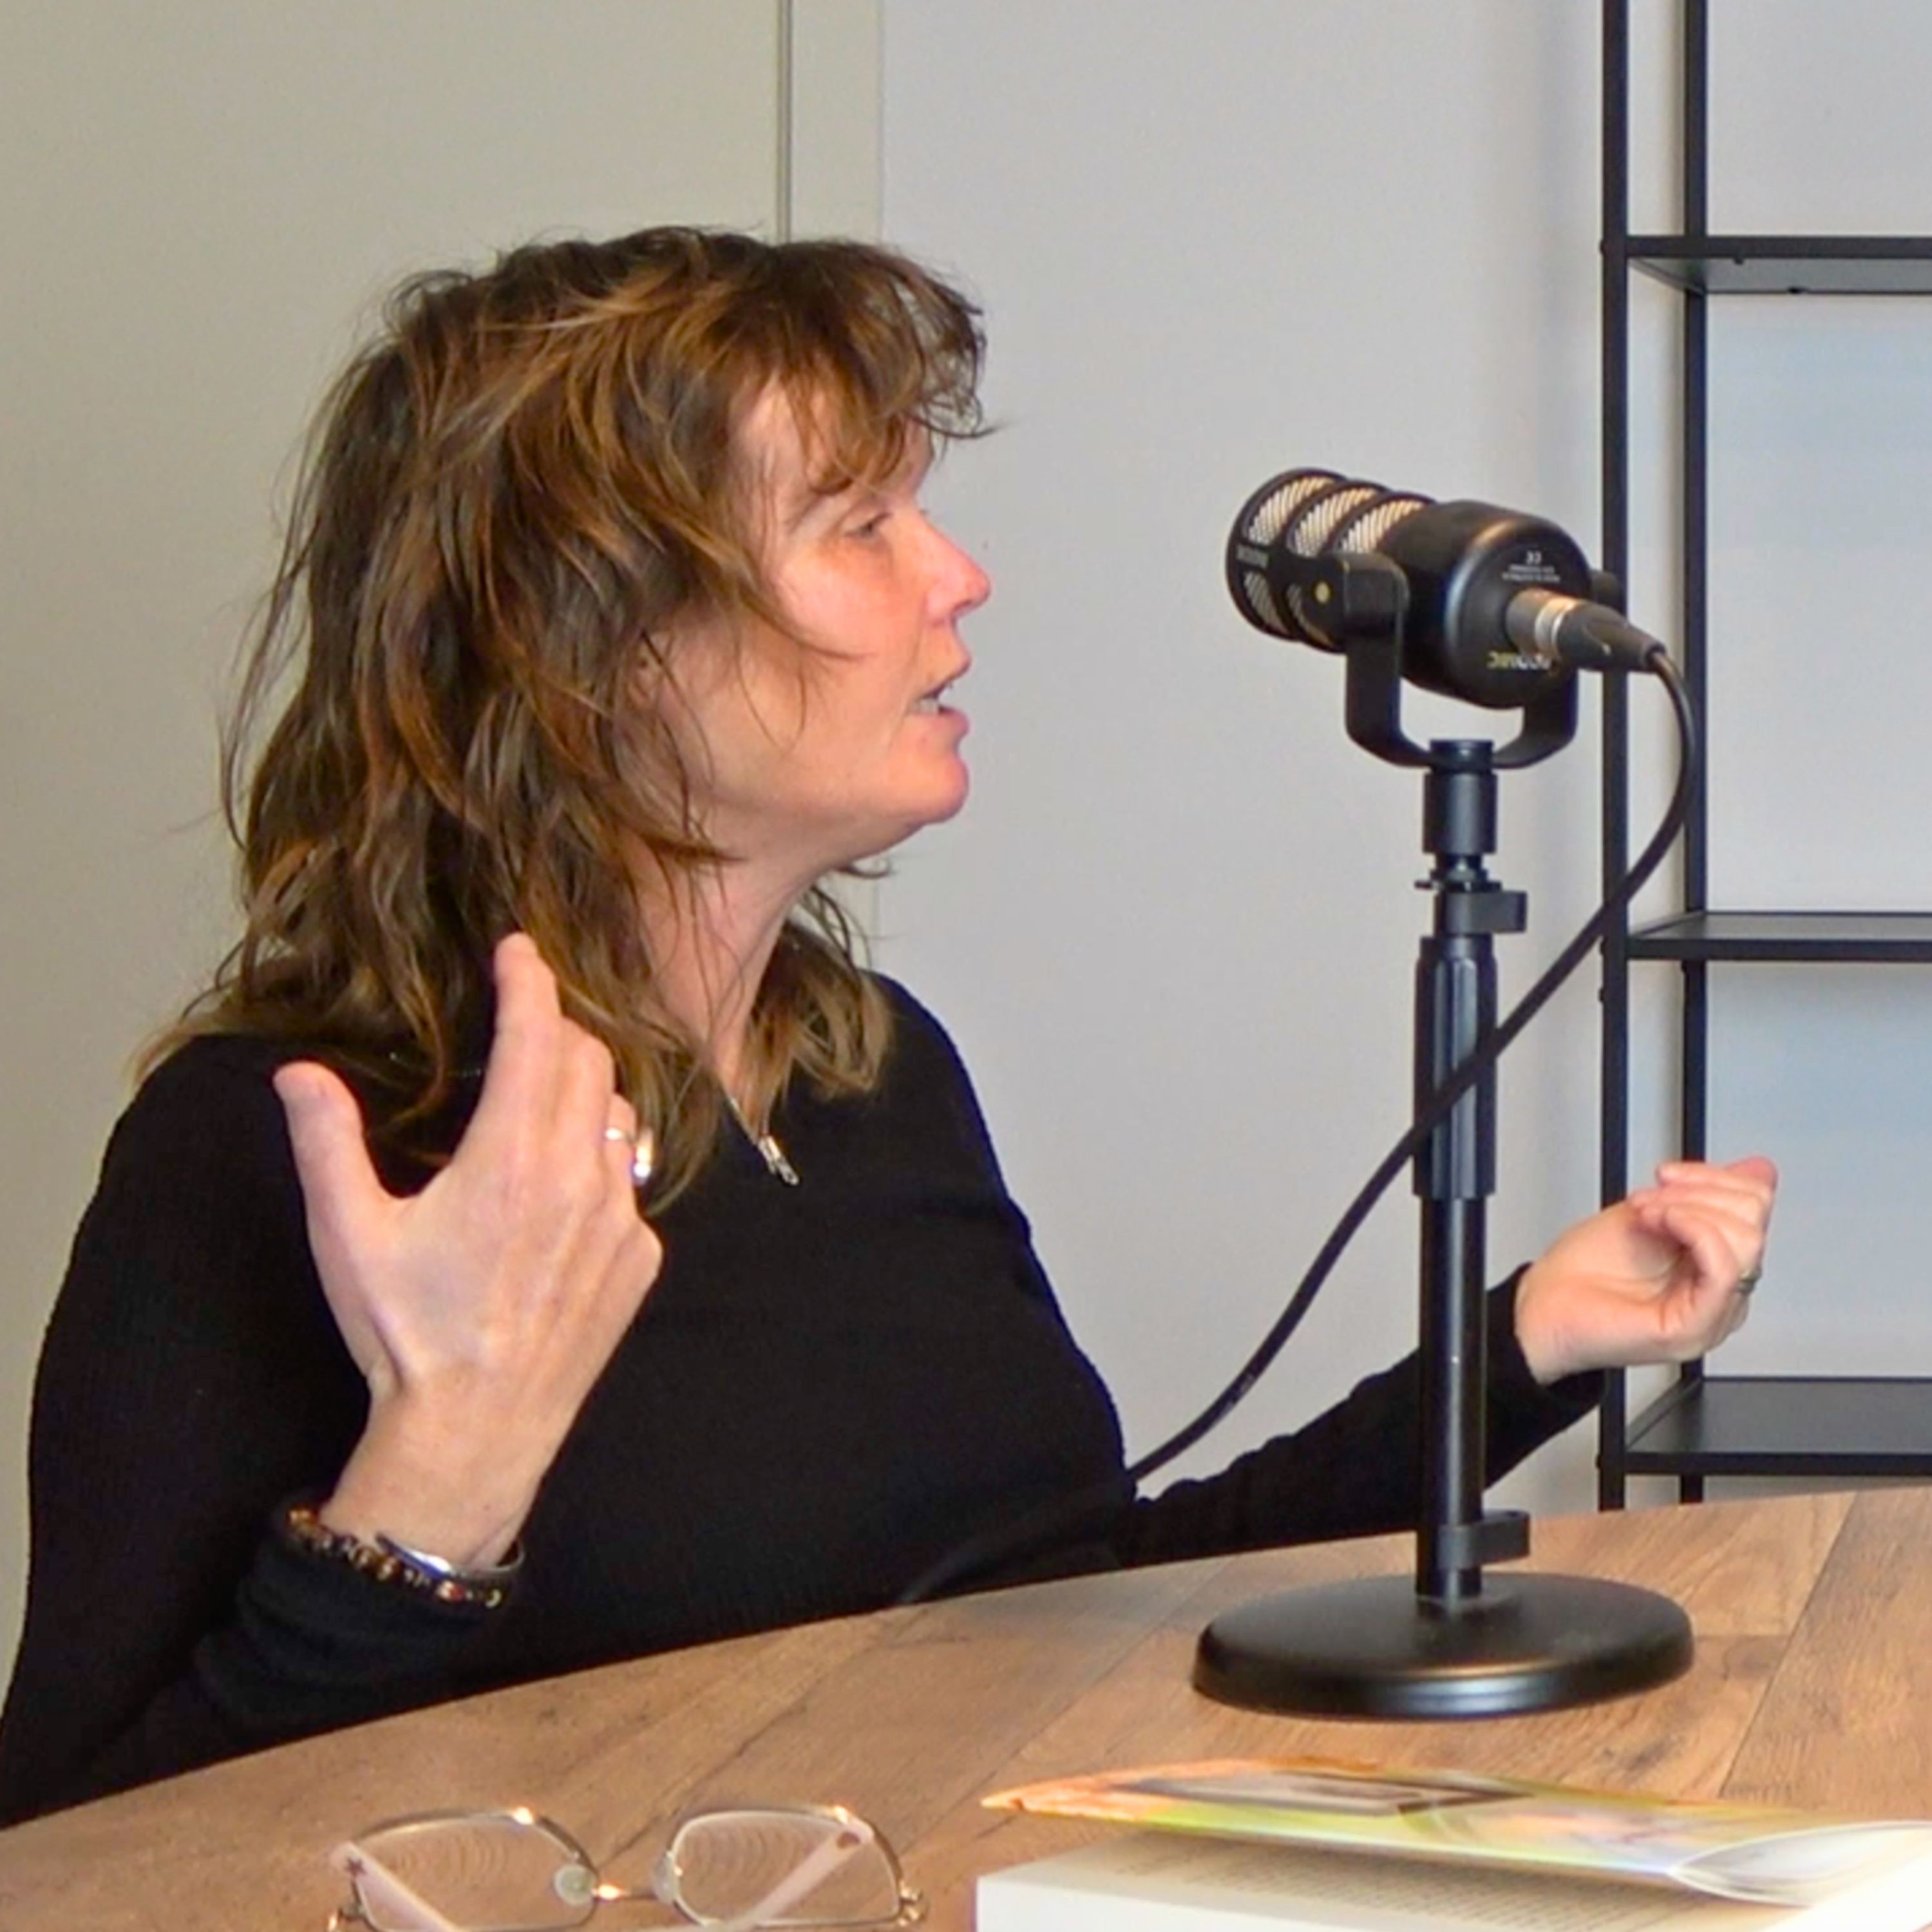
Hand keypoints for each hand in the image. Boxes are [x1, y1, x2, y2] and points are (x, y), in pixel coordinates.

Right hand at [273, 933, 661, 1565]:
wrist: (474, 1435)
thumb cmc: (406, 1333)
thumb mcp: (347, 1234)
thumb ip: (325, 1141)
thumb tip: (298, 1071)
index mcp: (509, 1158)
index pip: (536, 1035)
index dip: (529, 980)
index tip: (519, 950)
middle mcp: (578, 1177)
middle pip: (587, 1062)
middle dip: (555, 1029)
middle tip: (521, 1025)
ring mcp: (620, 1219)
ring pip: (617, 1117)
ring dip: (584, 1093)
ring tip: (539, 1104)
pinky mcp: (640, 1261)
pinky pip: (628, 1185)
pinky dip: (600, 1165)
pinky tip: (560, 1193)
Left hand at [1513, 1155, 1776, 1385]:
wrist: (1543, 1307)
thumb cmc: (1583, 1271)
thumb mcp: (1650, 1211)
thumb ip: (1706, 1193)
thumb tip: (1759, 1169)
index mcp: (1715, 1261)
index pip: (1756, 1206)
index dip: (1715, 1175)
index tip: (1667, 1175)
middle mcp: (1721, 1290)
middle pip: (1754, 1219)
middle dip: (1698, 1190)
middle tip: (1651, 1200)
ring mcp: (1713, 1313)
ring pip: (1746, 1240)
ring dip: (1687, 1208)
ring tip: (1646, 1215)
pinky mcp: (1695, 1328)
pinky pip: (1723, 1270)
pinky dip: (1692, 1229)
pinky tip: (1658, 1224)